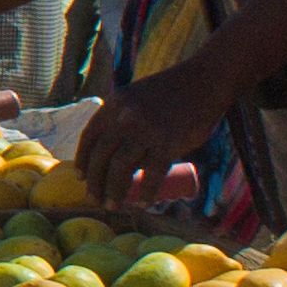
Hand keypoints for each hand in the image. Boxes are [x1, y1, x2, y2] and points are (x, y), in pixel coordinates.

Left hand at [75, 66, 229, 207]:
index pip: (89, 137)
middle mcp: (124, 117)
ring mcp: (145, 131)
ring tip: (113, 205)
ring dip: (114, 191)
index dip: (83, 160)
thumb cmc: (171, 92)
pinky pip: (151, 174)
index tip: (81, 177)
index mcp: (113, 104)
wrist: (204, 81)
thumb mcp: (135, 98)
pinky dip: (146, 193)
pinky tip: (143, 204)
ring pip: (120, 168)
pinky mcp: (168, 143)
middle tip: (95, 199)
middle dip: (95, 182)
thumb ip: (122, 119)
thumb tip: (113, 154)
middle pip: (101, 157)